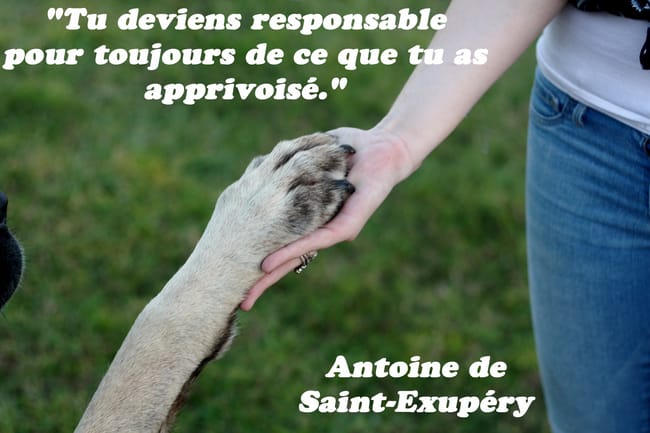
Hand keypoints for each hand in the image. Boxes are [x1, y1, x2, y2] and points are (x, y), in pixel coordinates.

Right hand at [240, 126, 413, 309]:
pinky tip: (270, 264)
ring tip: (249, 286)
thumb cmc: (347, 149)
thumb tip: (257, 168)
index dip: (258, 255)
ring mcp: (333, 230)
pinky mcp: (346, 228)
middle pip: (288, 258)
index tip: (232, 271)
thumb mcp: (310, 157)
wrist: (383, 146)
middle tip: (241, 302)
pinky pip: (315, 241)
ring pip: (298, 255)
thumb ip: (287, 167)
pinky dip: (292, 251)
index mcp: (309, 215)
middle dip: (263, 280)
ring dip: (273, 272)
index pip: (280, 240)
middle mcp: (320, 228)